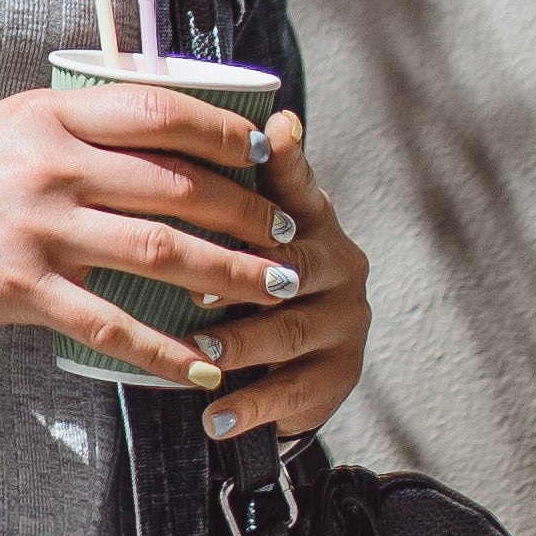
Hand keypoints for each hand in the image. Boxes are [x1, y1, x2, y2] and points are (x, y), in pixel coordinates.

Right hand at [0, 78, 324, 397]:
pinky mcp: (20, 291)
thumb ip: (78, 127)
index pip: (159, 112)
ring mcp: (35, 229)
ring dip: (230, 276)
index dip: (222, 133)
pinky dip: (167, 351)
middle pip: (175, 186)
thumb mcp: (8, 127)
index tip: (264, 155)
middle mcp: (48, 166)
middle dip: (248, 214)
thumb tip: (162, 128)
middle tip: (291, 236)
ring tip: (276, 291)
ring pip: (160, 252)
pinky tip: (203, 366)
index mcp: (50, 114)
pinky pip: (111, 326)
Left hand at [189, 109, 368, 451]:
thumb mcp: (237, 229)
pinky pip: (295, 391)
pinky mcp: (340, 373)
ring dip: (241, 346)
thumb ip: (230, 184)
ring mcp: (344, 320)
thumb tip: (255, 117)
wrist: (284, 360)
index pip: (297, 188)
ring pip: (291, 331)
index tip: (265, 143)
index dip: (282, 168)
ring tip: (199, 355)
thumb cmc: (249, 274)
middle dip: (240, 280)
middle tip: (190, 292)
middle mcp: (338, 263)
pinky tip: (214, 418)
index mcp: (311, 218)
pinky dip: (250, 407)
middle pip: (292, 266)